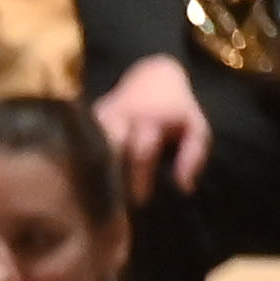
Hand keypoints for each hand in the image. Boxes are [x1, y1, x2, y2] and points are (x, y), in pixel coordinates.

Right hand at [96, 55, 210, 196]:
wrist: (154, 76)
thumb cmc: (177, 110)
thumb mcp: (196, 128)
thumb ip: (194, 156)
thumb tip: (184, 187)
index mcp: (150, 120)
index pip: (142, 152)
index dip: (140, 178)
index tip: (141, 201)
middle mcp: (123, 117)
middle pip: (110, 149)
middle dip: (110, 176)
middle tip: (111, 204)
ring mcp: (102, 116)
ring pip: (93, 147)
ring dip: (94, 172)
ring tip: (95, 198)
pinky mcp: (90, 119)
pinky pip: (84, 143)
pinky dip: (85, 163)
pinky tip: (86, 184)